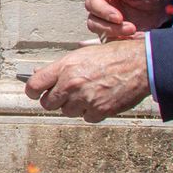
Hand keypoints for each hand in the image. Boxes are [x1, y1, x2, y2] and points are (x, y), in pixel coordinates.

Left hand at [25, 39, 149, 120]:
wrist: (140, 65)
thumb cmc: (113, 56)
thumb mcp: (82, 54)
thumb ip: (60, 68)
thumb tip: (40, 75)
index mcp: (65, 68)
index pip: (34, 86)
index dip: (32, 91)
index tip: (35, 93)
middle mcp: (72, 85)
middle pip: (48, 104)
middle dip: (54, 100)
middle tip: (65, 94)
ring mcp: (85, 99)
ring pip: (67, 112)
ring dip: (74, 106)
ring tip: (87, 93)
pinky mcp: (100, 111)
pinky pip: (86, 118)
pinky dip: (91, 112)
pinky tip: (99, 99)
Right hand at [85, 0, 172, 40]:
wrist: (163, 6)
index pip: (93, 3)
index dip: (103, 11)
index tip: (119, 18)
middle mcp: (103, 8)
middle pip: (93, 20)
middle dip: (110, 27)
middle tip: (132, 28)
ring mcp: (108, 22)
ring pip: (99, 32)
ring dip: (115, 35)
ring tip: (134, 33)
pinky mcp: (115, 33)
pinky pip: (111, 41)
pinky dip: (122, 42)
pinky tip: (136, 38)